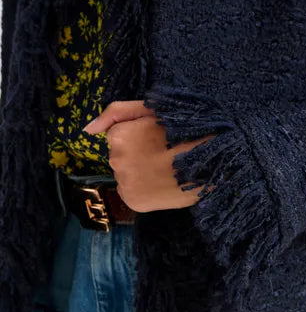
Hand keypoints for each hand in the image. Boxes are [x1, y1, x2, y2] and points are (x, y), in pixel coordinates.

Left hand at [83, 100, 214, 212]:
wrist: (211, 162)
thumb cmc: (185, 131)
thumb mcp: (152, 109)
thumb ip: (116, 113)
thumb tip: (87, 129)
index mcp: (118, 136)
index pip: (118, 137)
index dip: (139, 137)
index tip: (159, 139)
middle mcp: (116, 161)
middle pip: (121, 157)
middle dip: (138, 156)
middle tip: (164, 155)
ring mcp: (124, 183)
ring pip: (125, 176)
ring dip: (140, 173)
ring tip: (165, 170)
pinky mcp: (134, 202)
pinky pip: (131, 193)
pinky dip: (143, 190)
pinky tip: (160, 185)